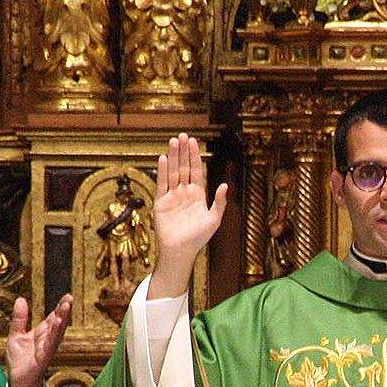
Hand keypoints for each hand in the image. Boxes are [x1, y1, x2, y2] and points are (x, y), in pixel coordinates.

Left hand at [4, 294, 71, 386]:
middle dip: (64, 310)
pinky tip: (58, 324)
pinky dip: (54, 334)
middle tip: (70, 298)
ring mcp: (47, 348)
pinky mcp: (43, 357)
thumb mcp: (16, 334)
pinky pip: (50, 344)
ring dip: (62, 319)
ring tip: (66, 307)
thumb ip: (20, 318)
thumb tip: (20, 299)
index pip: (53, 317)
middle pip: (58, 322)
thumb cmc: (19, 359)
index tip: (67, 296)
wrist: (17, 379)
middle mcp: (48, 340)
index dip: (60, 307)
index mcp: (43, 333)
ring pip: (57, 332)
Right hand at [146, 134, 227, 298]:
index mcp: (198, 195)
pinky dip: (163, 171)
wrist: (180, 251)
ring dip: (174, 157)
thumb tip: (225, 185)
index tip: (193, 142)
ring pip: (173, 172)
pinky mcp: (161, 202)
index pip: (196, 171)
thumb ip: (219, 202)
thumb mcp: (214, 219)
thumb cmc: (198, 238)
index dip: (195, 156)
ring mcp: (172, 196)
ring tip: (174, 141)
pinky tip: (164, 158)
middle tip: (183, 135)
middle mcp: (184, 193)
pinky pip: (162, 184)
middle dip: (184, 152)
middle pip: (184, 168)